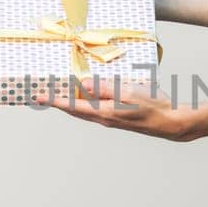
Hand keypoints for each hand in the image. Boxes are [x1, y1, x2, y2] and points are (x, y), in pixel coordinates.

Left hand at [33, 76, 196, 141]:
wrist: (170, 122)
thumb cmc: (152, 106)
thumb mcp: (129, 92)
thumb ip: (106, 88)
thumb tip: (84, 85)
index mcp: (104, 112)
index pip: (73, 106)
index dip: (54, 100)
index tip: (37, 96)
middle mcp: (104, 118)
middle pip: (75, 110)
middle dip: (58, 102)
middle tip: (42, 95)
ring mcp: (111, 119)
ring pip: (84, 111)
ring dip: (70, 103)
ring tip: (59, 94)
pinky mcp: (118, 117)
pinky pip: (94, 110)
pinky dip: (85, 103)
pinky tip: (87, 95)